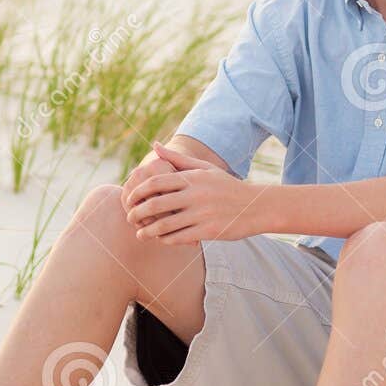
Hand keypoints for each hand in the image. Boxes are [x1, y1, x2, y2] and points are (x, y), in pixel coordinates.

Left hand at [124, 140, 255, 244]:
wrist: (256, 207)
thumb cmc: (227, 186)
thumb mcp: (204, 168)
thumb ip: (177, 158)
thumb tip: (154, 145)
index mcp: (192, 178)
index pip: (155, 182)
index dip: (137, 192)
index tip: (129, 199)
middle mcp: (196, 194)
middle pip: (155, 204)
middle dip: (137, 213)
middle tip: (130, 218)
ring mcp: (202, 213)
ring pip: (165, 225)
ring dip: (148, 232)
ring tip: (140, 235)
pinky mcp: (208, 231)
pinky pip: (179, 237)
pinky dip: (166, 240)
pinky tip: (161, 239)